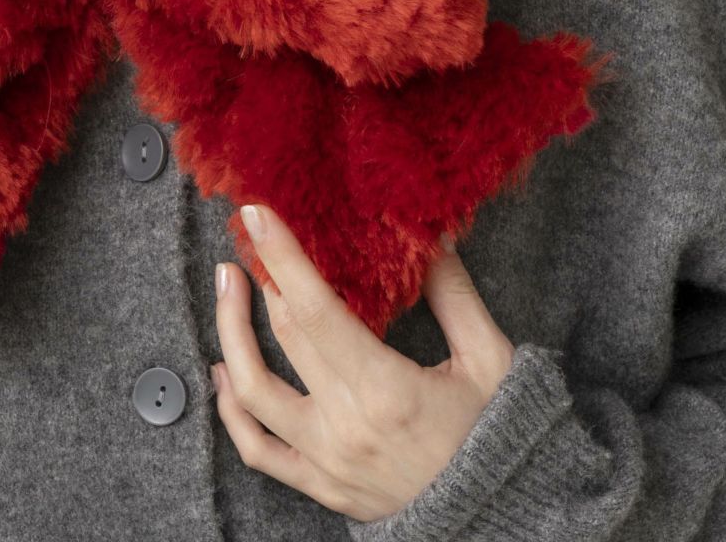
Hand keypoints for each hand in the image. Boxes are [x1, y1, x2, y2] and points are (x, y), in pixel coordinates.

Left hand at [210, 203, 515, 521]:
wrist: (503, 521)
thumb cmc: (500, 438)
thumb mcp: (490, 359)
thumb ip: (454, 293)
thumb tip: (432, 233)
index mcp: (388, 390)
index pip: (315, 309)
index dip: (282, 257)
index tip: (256, 214)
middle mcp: (347, 426)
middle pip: (284, 336)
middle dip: (261, 276)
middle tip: (250, 236)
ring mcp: (327, 461)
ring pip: (252, 392)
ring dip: (231, 332)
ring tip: (226, 286)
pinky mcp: (321, 486)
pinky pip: (257, 450)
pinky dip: (230, 409)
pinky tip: (222, 370)